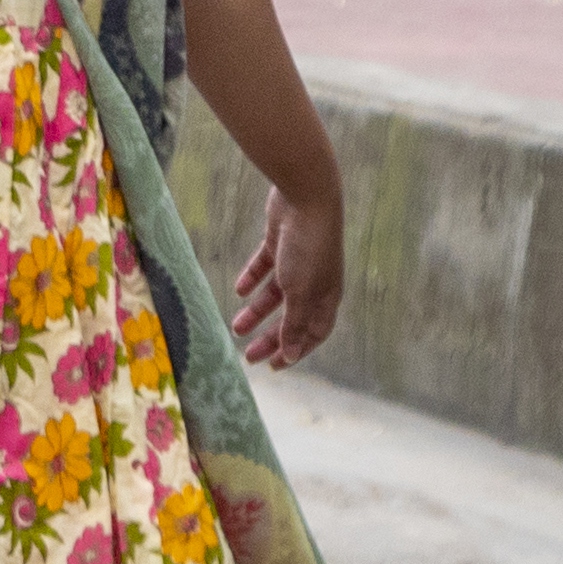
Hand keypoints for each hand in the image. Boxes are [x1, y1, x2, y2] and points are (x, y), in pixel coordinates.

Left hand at [230, 179, 342, 370]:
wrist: (306, 197)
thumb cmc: (308, 247)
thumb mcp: (299, 291)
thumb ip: (294, 323)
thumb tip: (291, 354)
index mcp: (327, 296)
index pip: (314, 332)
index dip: (296, 350)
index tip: (274, 366)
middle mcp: (315, 281)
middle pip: (292, 317)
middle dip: (271, 338)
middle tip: (248, 356)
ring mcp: (297, 262)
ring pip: (275, 295)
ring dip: (257, 311)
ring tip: (236, 327)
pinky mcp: (280, 243)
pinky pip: (265, 267)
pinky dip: (252, 279)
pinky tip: (238, 289)